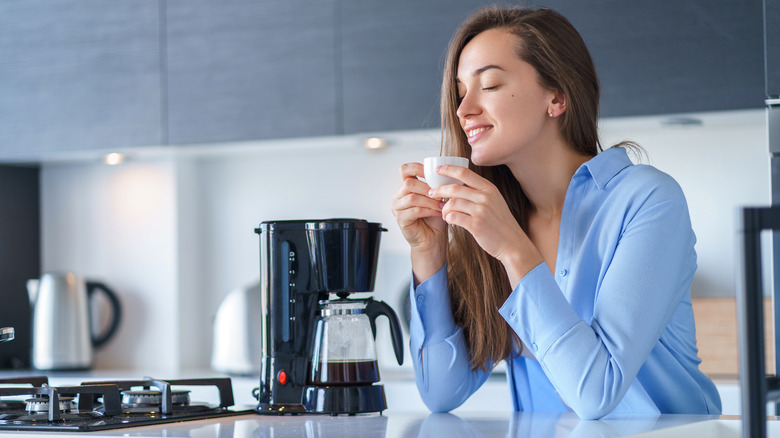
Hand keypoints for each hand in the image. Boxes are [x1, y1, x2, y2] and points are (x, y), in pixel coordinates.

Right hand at [391, 163, 447, 279]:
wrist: (433, 239)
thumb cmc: (435, 218)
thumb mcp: (438, 198)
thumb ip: (438, 185)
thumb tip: (449, 173)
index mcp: (406, 187)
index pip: (405, 169)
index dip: (418, 168)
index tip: (433, 172)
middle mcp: (399, 196)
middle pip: (408, 183)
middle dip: (427, 188)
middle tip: (441, 194)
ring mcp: (397, 208)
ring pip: (411, 197)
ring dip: (430, 201)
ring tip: (442, 206)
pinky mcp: (400, 219)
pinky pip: (414, 211)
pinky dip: (429, 211)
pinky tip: (438, 213)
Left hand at [428, 164, 542, 280]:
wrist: (512, 243)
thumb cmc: (500, 223)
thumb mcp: (494, 201)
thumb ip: (479, 192)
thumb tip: (457, 186)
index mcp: (489, 188)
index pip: (465, 173)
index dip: (448, 169)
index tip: (437, 170)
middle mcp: (485, 197)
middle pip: (455, 188)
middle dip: (439, 190)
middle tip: (431, 193)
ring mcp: (481, 211)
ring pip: (452, 203)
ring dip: (444, 208)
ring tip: (444, 213)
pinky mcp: (476, 225)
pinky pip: (454, 217)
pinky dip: (448, 218)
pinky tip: (449, 221)